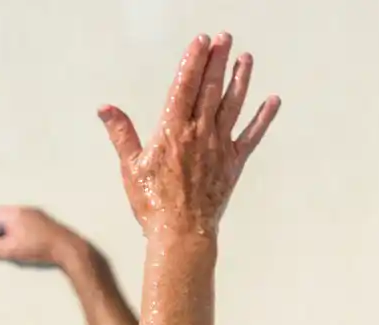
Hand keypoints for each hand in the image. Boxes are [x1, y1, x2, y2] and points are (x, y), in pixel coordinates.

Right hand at [0, 206, 83, 268]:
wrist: (69, 249)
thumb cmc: (39, 248)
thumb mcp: (11, 250)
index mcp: (12, 213)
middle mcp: (21, 210)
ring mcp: (32, 215)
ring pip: (6, 221)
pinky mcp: (40, 224)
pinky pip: (16, 225)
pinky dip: (5, 234)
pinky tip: (6, 246)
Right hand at [99, 34, 279, 238]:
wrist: (180, 233)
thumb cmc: (152, 203)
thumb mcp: (130, 167)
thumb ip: (121, 133)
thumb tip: (105, 109)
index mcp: (172, 131)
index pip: (184, 86)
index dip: (193, 61)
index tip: (201, 41)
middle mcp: (199, 133)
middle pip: (210, 89)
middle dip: (217, 61)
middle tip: (225, 38)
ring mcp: (219, 147)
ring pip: (232, 105)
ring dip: (240, 80)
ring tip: (245, 58)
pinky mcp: (233, 163)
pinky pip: (252, 136)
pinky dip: (263, 118)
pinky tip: (273, 101)